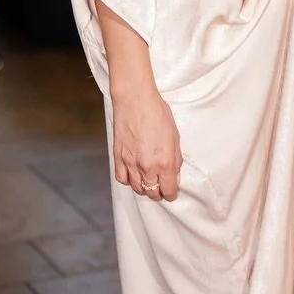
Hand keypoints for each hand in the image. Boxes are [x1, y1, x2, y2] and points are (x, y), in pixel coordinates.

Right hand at [109, 83, 181, 200]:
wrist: (135, 100)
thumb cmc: (157, 113)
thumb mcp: (175, 136)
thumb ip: (175, 159)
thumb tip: (174, 173)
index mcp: (165, 162)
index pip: (168, 190)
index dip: (171, 193)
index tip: (172, 191)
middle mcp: (147, 167)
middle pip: (152, 193)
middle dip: (159, 192)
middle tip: (161, 186)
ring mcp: (131, 163)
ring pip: (137, 189)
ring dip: (144, 188)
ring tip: (149, 181)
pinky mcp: (118, 158)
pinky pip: (122, 179)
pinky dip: (129, 180)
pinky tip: (134, 174)